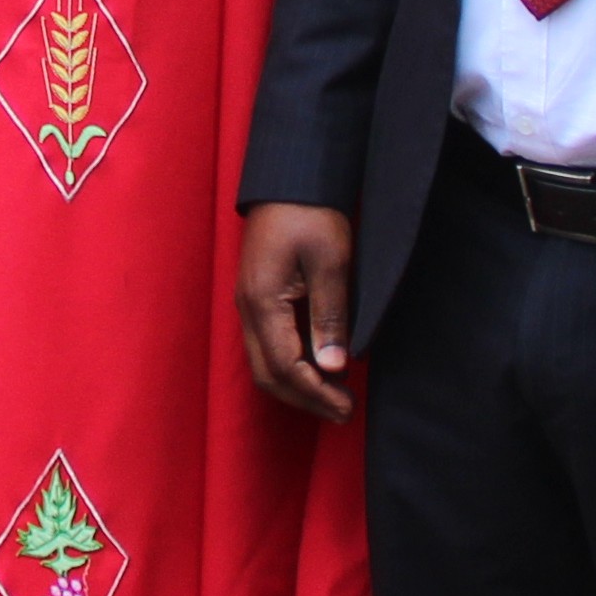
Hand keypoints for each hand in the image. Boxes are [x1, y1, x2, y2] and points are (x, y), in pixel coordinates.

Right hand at [236, 203, 361, 422]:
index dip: (317, 393)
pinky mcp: (257, 299)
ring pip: (264, 364)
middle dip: (305, 400)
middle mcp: (247, 309)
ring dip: (298, 387)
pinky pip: (267, 346)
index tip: (348, 407)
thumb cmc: (311, 216)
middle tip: (344, 412)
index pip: (286, 367)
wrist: (289, 183)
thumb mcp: (331, 263)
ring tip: (335, 397)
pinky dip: (291, 368)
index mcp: (262, 303)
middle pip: (268, 375)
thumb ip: (330, 316)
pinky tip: (319, 367)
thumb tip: (334, 367)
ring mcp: (248, 305)